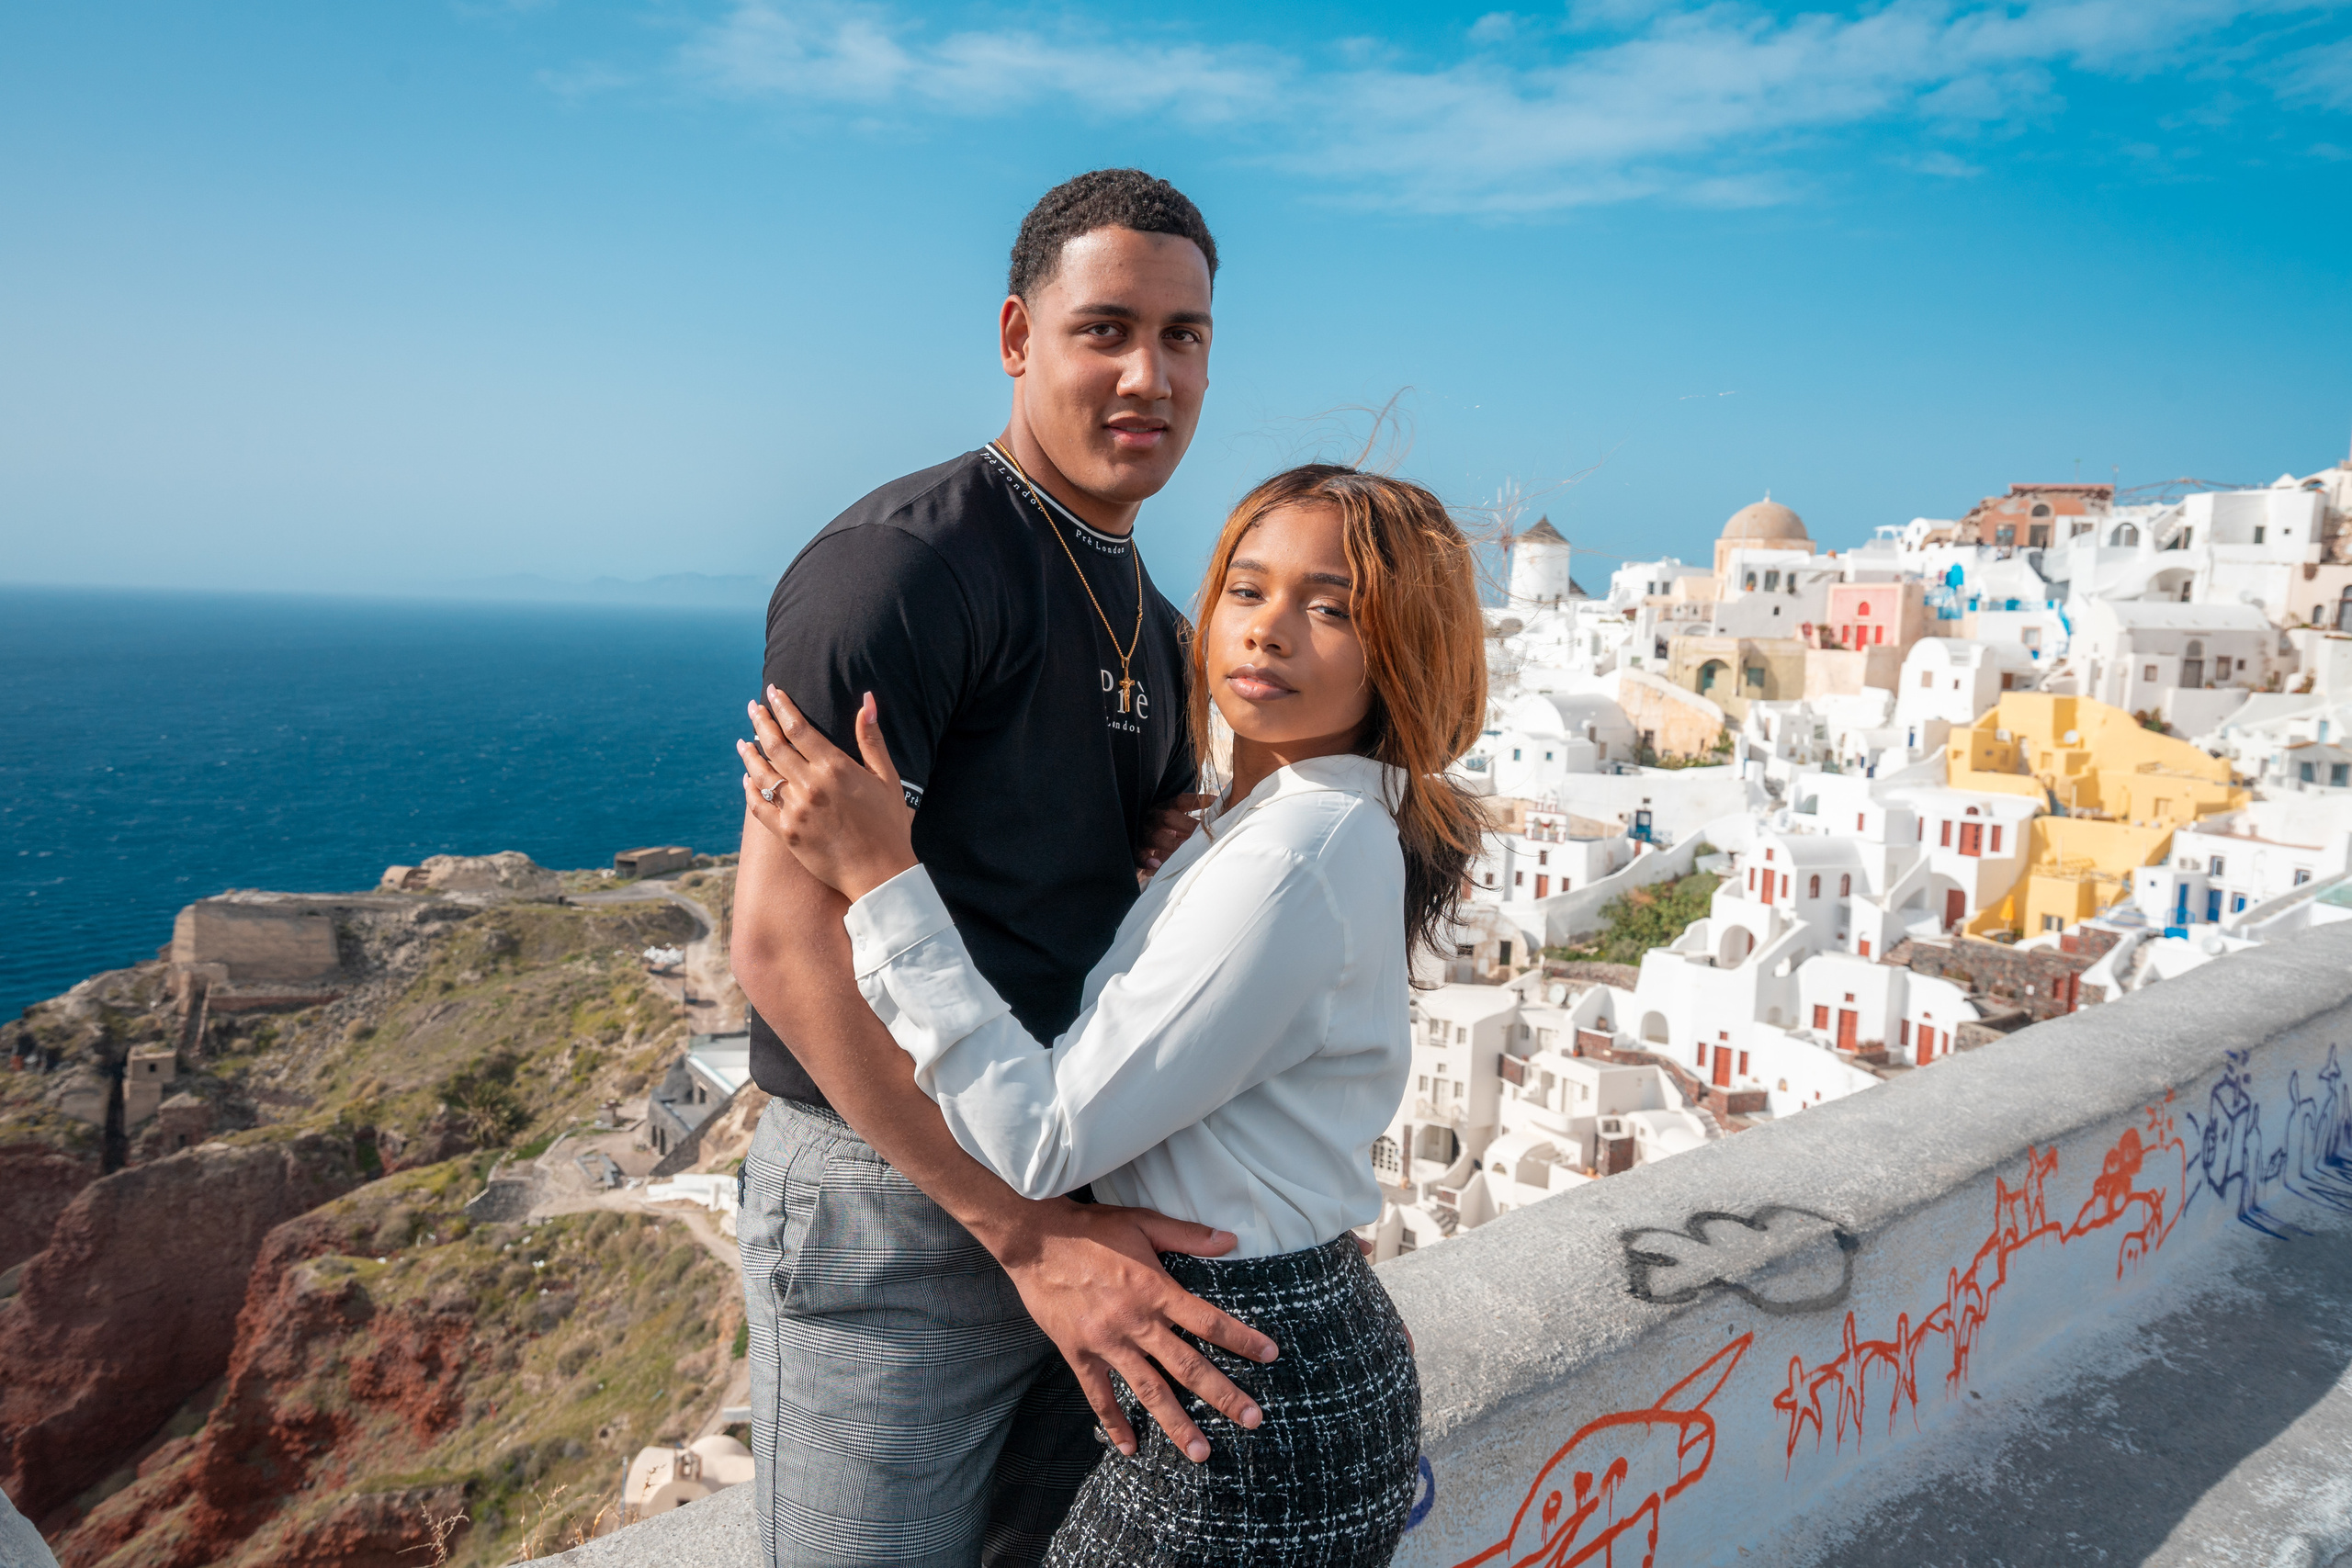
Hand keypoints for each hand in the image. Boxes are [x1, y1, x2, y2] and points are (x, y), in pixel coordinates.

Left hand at [738, 686, 916, 901]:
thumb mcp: (887, 778)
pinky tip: (747, 780)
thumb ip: (872, 739)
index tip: (773, 692)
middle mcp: (811, 786)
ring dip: (749, 754)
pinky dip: (750, 790)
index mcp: (836, 768)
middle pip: (775, 745)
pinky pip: (759, 806)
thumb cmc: (890, 825)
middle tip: (753, 708)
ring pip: (762, 774)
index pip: (799, 728)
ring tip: (743, 742)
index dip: (783, 707)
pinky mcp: (787, 833)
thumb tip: (867, 700)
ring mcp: (796, 810)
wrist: (880, 873)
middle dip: (761, 722)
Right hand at [987, 1198, 1279, 1463]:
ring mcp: (1106, 1342)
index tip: (1270, 1355)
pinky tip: (1131, 1448)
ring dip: (1177, 1423)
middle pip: (1187, 1366)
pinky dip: (1114, 1424)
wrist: (1036, 1239)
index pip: (1208, 1321)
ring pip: (1148, 1390)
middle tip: (1252, 1420)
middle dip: (1223, 1395)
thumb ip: (1188, 1236)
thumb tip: (1231, 1240)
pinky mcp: (1079, 1354)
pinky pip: (1099, 1396)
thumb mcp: (1143, 1223)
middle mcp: (1135, 1322)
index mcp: (1155, 1289)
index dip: (1242, 1339)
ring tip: (1201, 1452)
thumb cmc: (1093, 1228)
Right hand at [1135, 793, 1212, 873]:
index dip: (1197, 800)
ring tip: (1183, 847)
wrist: (1132, 847)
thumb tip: (1218, 825)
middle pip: (1169, 818)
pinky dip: (1146, 859)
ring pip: (1155, 837)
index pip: (1180, 801)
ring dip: (1170, 842)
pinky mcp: (1133, 850)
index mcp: (1163, 809)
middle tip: (1205, 833)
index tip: (1216, 801)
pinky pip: (1138, 854)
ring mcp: (1141, 834)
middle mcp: (1152, 818)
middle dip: (1188, 825)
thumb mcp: (1172, 826)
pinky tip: (1155, 864)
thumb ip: (1188, 824)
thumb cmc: (1160, 837)